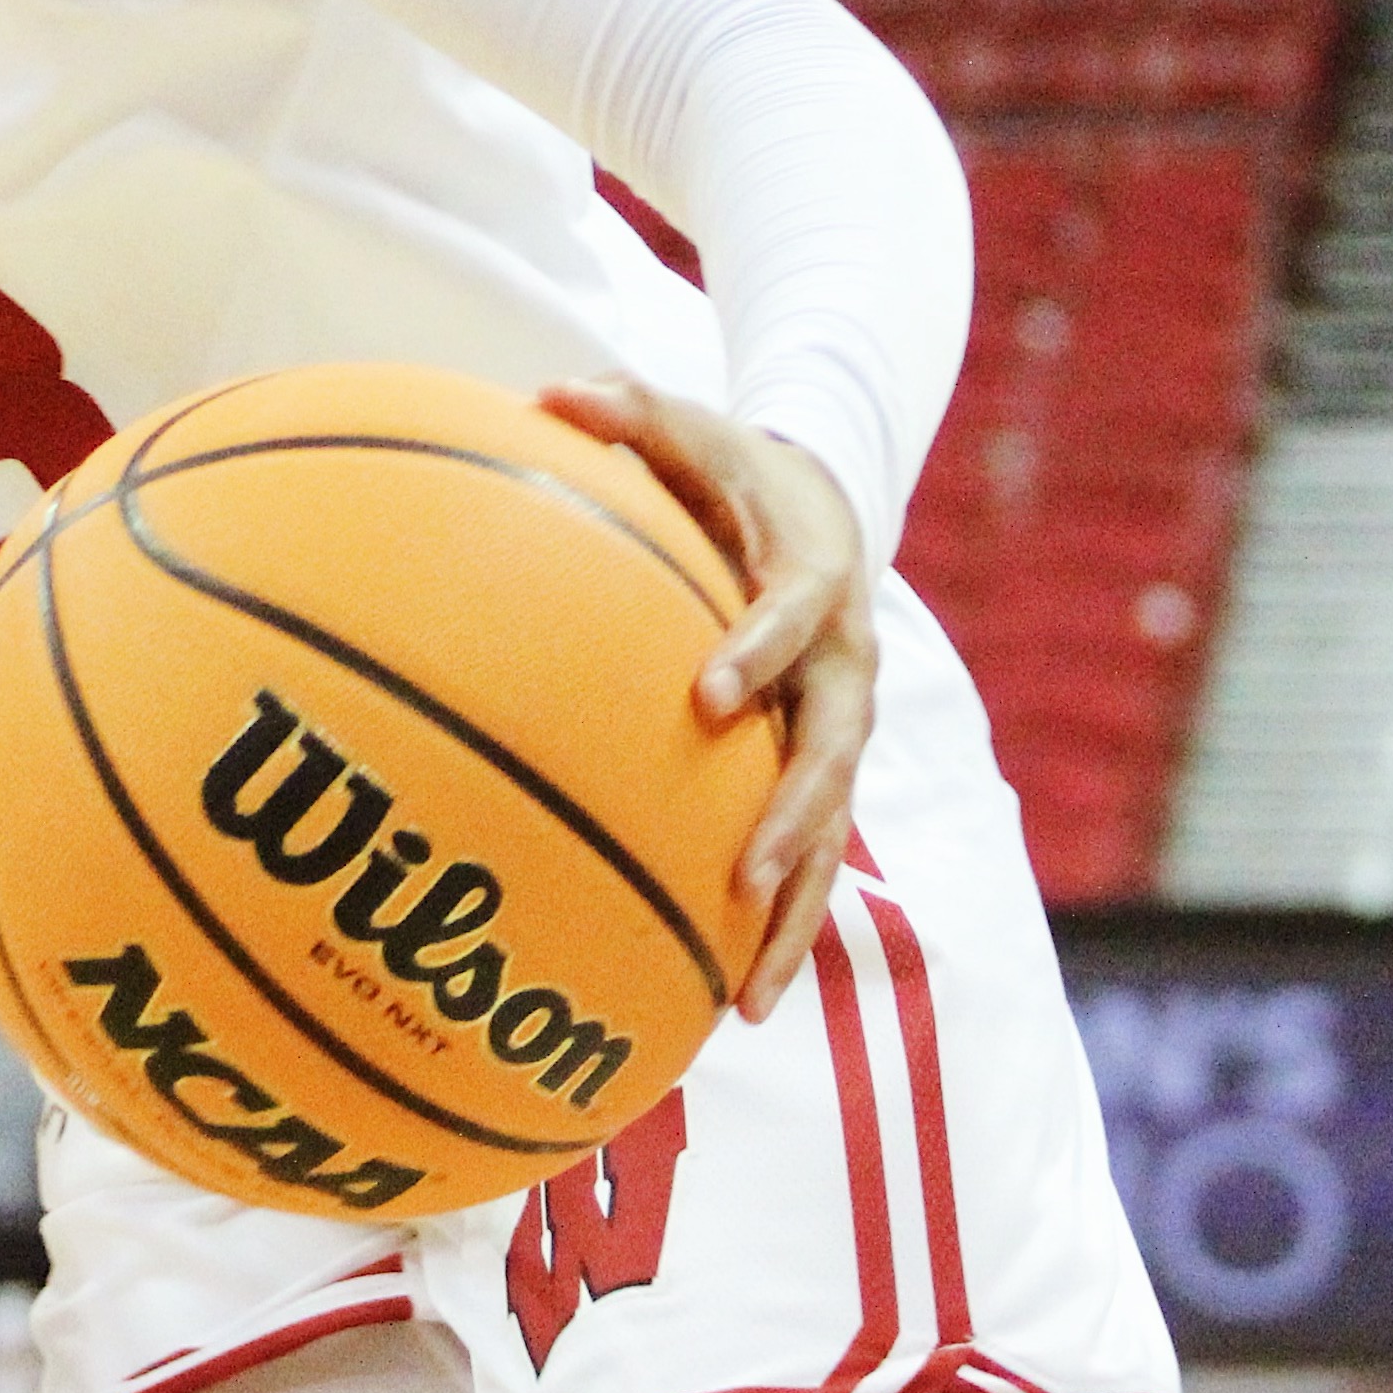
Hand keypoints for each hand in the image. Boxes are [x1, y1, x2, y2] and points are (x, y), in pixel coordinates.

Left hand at [542, 372, 874, 1023]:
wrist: (824, 506)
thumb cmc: (733, 469)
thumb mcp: (689, 427)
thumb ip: (627, 411)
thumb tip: (549, 391)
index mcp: (813, 580)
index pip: (794, 620)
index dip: (759, 655)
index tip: (708, 695)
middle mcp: (843, 667)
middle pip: (834, 752)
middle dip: (796, 815)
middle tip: (748, 868)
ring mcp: (839, 730)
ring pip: (833, 833)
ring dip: (796, 910)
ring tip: (753, 996)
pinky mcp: (822, 773)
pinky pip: (810, 858)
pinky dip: (780, 926)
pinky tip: (735, 1000)